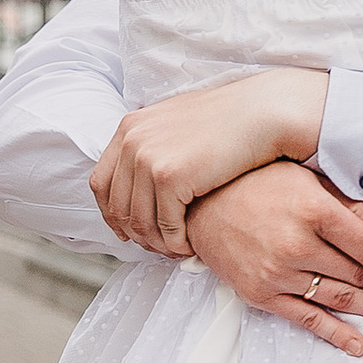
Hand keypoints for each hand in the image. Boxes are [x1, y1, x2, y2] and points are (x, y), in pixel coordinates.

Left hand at [91, 68, 328, 254]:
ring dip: (158, 243)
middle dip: (136, 235)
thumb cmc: (228, 121)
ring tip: (177, 249)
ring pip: (140, 222)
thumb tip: (141, 180)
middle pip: (117, 207)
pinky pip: (165, 225)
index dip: (112, 215)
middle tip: (159, 248)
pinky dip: (176, 242)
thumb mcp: (176, 124)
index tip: (128, 232)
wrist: (261, 113)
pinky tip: (190, 245)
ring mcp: (147, 158)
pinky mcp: (169, 176)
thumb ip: (153, 145)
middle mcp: (131, 141)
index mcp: (129, 128)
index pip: (101, 183)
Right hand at [185, 163, 362, 357]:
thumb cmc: (256, 184)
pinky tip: (360, 344)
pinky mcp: (262, 294)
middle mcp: (297, 244)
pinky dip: (336, 334)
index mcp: (313, 210)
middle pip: (358, 275)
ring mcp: (278, 273)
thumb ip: (346, 205)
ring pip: (340, 299)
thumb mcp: (306, 179)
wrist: (200, 205)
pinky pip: (307, 319)